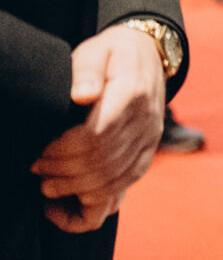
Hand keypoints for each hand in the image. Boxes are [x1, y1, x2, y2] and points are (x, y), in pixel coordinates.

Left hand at [32, 25, 168, 232]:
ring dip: (73, 190)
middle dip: (62, 172)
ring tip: (47, 185)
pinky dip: (90, 208)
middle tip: (36, 167)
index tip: (40, 150)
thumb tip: (82, 95)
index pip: (97, 135)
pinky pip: (120, 193)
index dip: (63, 150)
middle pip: (101, 163)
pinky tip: (65, 206)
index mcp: (133, 94)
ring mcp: (148, 144)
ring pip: (111, 184)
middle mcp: (146, 123)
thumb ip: (88, 69)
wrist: (148, 57)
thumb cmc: (112, 55)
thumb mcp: (97, 50)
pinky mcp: (143, 159)